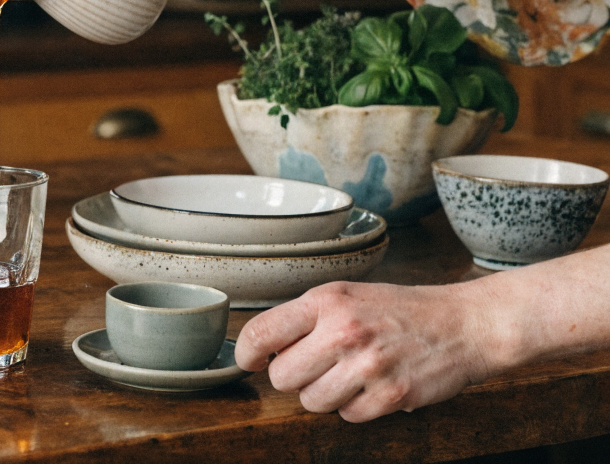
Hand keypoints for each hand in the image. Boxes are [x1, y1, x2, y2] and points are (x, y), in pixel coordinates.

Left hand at [234, 281, 497, 422]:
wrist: (464, 323)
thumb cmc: (401, 310)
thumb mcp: (348, 295)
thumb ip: (306, 317)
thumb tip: (263, 346)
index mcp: (327, 301)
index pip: (260, 333)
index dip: (247, 353)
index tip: (252, 361)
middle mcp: (344, 331)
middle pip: (281, 377)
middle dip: (294, 376)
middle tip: (316, 366)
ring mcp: (368, 365)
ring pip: (311, 402)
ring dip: (325, 394)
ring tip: (349, 374)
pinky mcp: (391, 395)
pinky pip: (347, 416)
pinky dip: (356, 407)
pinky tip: (373, 386)